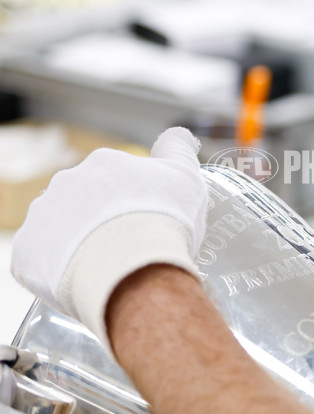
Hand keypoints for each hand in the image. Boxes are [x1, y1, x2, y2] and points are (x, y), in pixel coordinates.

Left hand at [11, 127, 207, 348]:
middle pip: (85, 201)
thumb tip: (176, 135)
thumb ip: (178, 148)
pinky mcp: (28, 252)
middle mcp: (67, 182)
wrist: (133, 270)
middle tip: (128, 244)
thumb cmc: (163, 221)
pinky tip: (84, 279)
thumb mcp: (185, 174)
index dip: (134, 200)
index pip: (117, 178)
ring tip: (106, 265)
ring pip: (61, 229)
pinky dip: (60, 269)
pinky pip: (42, 259)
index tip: (147, 220)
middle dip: (103, 219)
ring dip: (79, 242)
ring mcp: (43, 216)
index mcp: (104, 163)